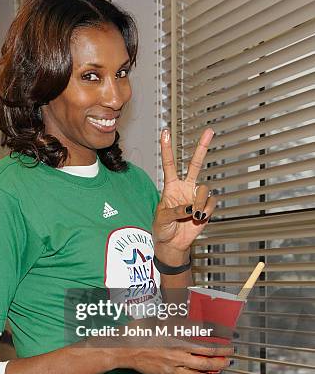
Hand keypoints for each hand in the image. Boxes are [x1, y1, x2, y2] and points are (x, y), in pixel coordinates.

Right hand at [96, 316, 232, 373]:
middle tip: (231, 353)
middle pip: (208, 353)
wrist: (126, 348)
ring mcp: (175, 362)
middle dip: (222, 354)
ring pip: (202, 366)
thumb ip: (176, 323)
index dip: (218, 340)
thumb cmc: (140, 332)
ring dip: (216, 366)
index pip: (205, 337)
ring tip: (223, 364)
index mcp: (177, 333)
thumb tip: (190, 322)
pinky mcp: (170, 372)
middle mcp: (179, 348)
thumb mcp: (159, 321)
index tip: (227, 339)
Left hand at [153, 128, 217, 261]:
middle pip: (195, 164)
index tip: (165, 132)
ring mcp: (196, 196)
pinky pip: (211, 202)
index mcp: (171, 187)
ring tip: (193, 214)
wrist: (172, 243)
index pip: (169, 164)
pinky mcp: (205, 206)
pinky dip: (206, 210)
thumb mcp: (162, 219)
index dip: (167, 148)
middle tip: (210, 131)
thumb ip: (175, 210)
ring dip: (199, 202)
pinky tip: (199, 217)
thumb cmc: (163, 229)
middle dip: (202, 148)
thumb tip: (191, 207)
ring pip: (204, 189)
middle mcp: (185, 188)